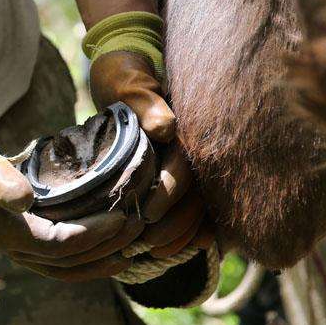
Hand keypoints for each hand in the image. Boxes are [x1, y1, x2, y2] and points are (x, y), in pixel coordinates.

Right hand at [0, 100, 144, 281]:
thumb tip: (24, 201)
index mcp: (3, 231)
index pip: (60, 244)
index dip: (95, 235)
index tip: (124, 217)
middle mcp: (9, 247)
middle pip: (68, 263)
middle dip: (107, 249)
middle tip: (140, 229)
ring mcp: (13, 246)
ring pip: (64, 268)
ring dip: (100, 260)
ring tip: (132, 245)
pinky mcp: (19, 238)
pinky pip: (58, 259)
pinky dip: (85, 256)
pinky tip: (107, 244)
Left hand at [89, 49, 209, 257]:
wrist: (125, 71)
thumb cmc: (123, 77)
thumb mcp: (126, 80)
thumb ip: (142, 99)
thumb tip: (165, 128)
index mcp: (185, 129)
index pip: (186, 168)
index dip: (170, 193)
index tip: (146, 213)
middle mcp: (196, 150)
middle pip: (198, 196)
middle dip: (175, 224)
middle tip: (146, 244)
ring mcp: (194, 164)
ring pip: (202, 209)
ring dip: (182, 234)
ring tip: (152, 253)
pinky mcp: (185, 177)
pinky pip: (200, 211)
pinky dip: (192, 233)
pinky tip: (176, 250)